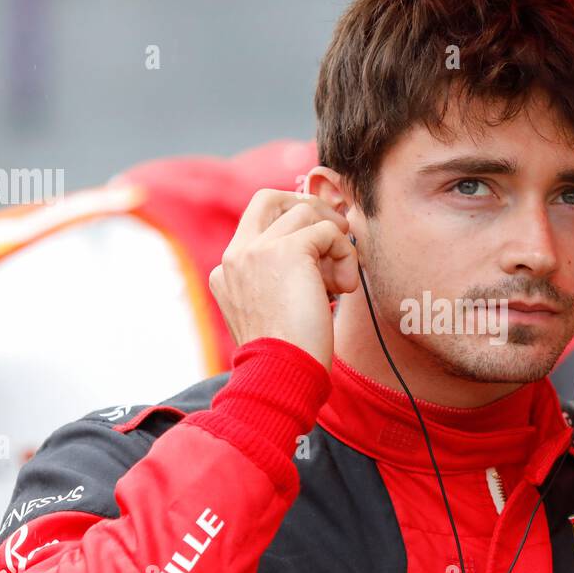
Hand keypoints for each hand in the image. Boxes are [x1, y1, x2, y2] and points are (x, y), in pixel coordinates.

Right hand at [208, 189, 357, 369]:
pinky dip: (346, 254)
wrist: (279, 375)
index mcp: (227, 271)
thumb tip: (323, 252)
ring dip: (335, 240)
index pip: (258, 222)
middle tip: (334, 235)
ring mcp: (257, 250)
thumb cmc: (286, 356)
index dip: (294, 226)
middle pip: (271, 197)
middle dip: (309, 208)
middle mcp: (236, 255)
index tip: (319, 253)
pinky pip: (329, 231)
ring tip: (340, 280)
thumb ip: (283, 279)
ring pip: (306, 211)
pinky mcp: (287, 251)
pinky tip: (344, 288)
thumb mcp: (275, 311)